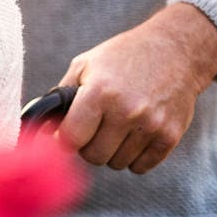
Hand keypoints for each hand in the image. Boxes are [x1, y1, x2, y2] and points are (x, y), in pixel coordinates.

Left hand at [57, 3, 216, 173]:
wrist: (176, 50)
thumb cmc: (123, 57)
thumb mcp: (85, 65)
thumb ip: (61, 96)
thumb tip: (39, 125)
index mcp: (99, 92)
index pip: (71, 138)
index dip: (63, 139)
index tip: (65, 135)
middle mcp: (126, 111)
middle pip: (93, 156)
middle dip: (87, 146)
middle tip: (92, 130)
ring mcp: (151, 125)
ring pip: (117, 163)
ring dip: (112, 151)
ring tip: (115, 128)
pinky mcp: (170, 135)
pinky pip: (141, 166)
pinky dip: (133, 157)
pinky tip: (133, 135)